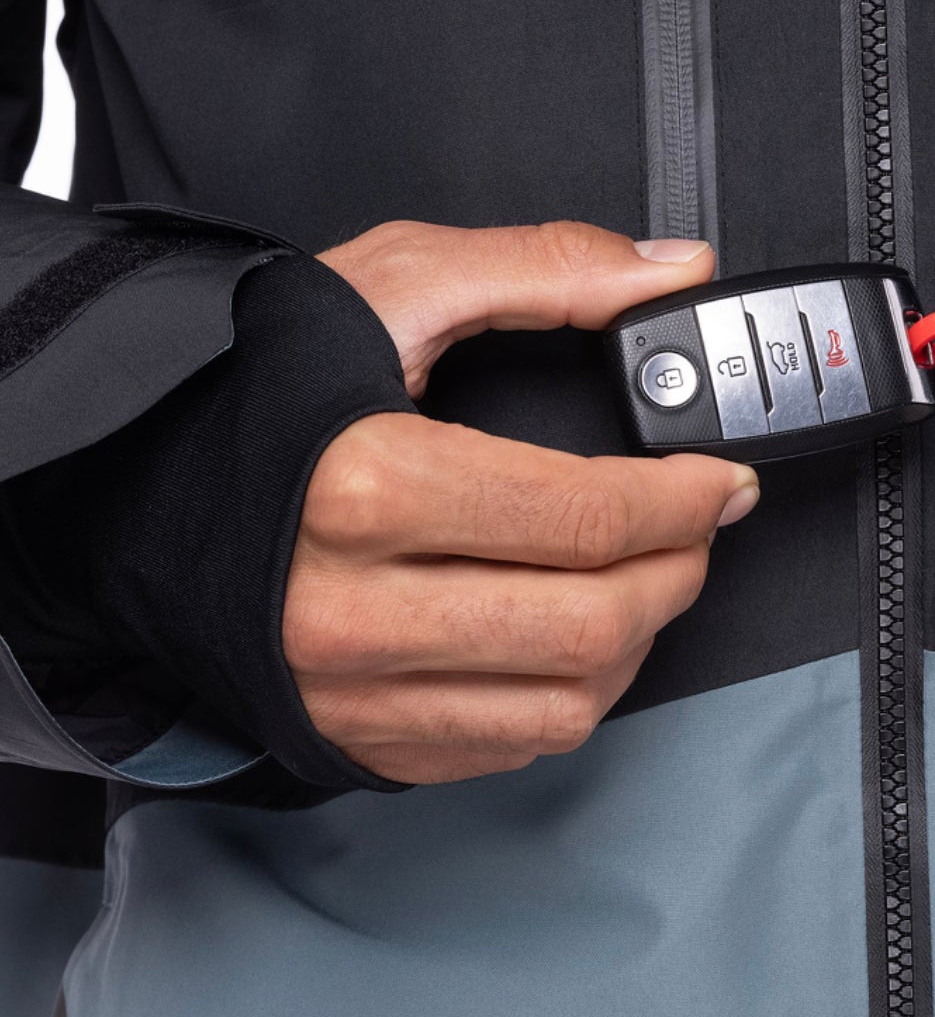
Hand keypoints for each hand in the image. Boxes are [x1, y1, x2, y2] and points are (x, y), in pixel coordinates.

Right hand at [286, 220, 757, 783]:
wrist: (131, 488)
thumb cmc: (253, 390)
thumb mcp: (390, 288)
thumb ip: (543, 268)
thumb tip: (671, 272)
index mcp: (363, 486)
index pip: (584, 519)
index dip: (686, 499)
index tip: (721, 480)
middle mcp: (351, 608)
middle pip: (589, 622)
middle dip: (677, 571)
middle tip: (695, 527)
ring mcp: (349, 689)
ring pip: (563, 703)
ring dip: (636, 642)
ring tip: (643, 578)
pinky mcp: (354, 737)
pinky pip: (507, 748)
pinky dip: (568, 696)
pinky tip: (570, 634)